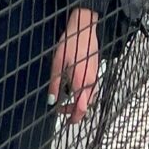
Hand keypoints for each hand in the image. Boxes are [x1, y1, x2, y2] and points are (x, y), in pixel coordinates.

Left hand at [49, 6, 101, 123]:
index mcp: (81, 82)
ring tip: (67, 100)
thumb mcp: (57, 63)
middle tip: (63, 111)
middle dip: (75, 112)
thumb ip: (55, 84)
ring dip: (80, 103)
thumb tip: (51, 100)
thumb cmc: (71, 43)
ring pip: (91, 99)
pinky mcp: (96, 71)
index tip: (65, 120)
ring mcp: (96, 77)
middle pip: (87, 106)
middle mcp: (91, 82)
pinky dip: (85, 95)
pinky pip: (93, 90)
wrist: (84, 28)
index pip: (81, 109)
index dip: (73, 118)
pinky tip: (75, 88)